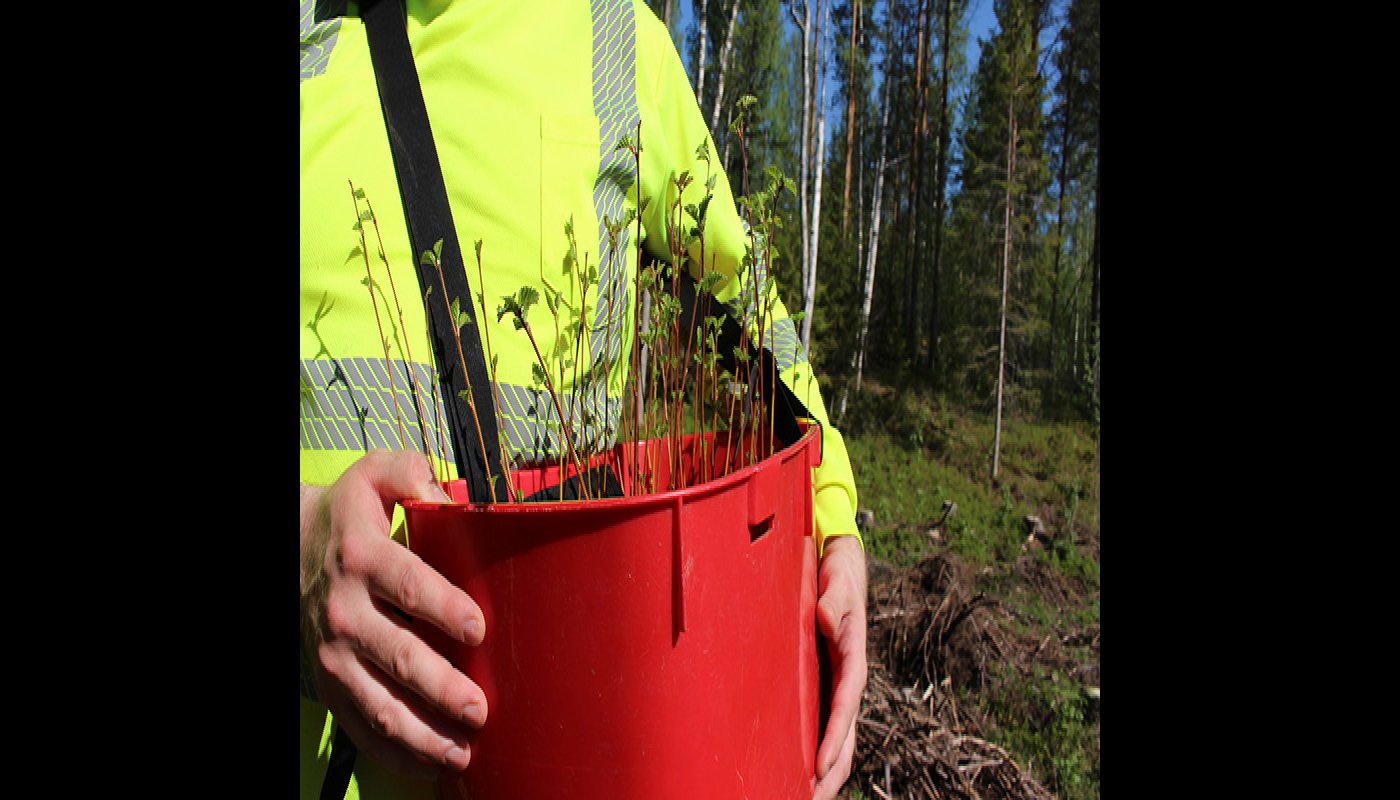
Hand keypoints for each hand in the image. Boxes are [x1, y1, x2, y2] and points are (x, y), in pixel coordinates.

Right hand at [300, 450, 488, 780]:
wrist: (292, 547)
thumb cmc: (353, 514)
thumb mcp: (375, 475)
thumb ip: (411, 473)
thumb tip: (449, 494)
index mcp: (362, 556)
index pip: (406, 585)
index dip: (442, 608)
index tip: (477, 629)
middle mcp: (344, 610)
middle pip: (396, 654)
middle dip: (439, 687)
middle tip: (478, 708)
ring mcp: (334, 653)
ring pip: (377, 702)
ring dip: (420, 733)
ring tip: (461, 751)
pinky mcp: (331, 683)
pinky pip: (361, 726)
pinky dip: (395, 752)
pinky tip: (431, 766)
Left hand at [812, 534, 867, 799]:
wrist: (842, 570)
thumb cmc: (838, 577)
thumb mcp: (837, 583)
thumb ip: (833, 600)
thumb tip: (823, 617)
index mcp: (853, 660)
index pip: (844, 707)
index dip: (833, 738)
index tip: (819, 768)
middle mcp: (848, 680)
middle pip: (844, 735)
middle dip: (831, 771)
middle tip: (811, 798)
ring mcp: (838, 686)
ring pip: (838, 738)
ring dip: (826, 770)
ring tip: (807, 797)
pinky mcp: (827, 684)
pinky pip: (825, 725)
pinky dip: (818, 751)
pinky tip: (803, 773)